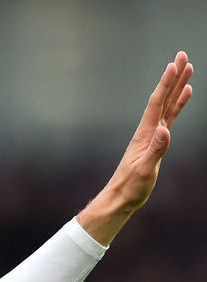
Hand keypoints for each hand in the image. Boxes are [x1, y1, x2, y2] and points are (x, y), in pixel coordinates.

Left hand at [78, 51, 192, 244]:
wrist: (121, 197)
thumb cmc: (131, 187)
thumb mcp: (145, 170)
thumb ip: (156, 150)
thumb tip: (165, 130)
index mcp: (145, 134)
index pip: (157, 103)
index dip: (166, 84)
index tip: (174, 65)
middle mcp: (148, 130)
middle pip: (163, 98)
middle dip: (173, 77)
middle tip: (183, 56)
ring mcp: (152, 135)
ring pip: (168, 105)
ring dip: (177, 86)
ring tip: (187, 68)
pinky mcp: (156, 142)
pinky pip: (170, 117)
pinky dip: (178, 104)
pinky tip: (185, 95)